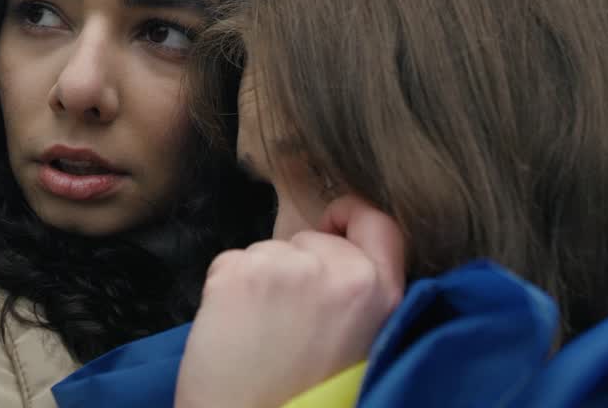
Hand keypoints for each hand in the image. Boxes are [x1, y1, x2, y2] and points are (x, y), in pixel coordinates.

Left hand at [174, 196, 405, 407]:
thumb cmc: (304, 401)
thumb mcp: (360, 345)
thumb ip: (357, 296)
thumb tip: (331, 255)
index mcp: (380, 293)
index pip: (378, 223)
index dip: (351, 217)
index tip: (334, 226)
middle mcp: (339, 272)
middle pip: (311, 239)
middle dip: (295, 267)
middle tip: (285, 324)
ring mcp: (286, 267)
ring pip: (268, 250)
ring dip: (259, 281)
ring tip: (258, 336)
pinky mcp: (239, 273)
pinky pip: (231, 262)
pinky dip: (226, 290)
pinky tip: (232, 332)